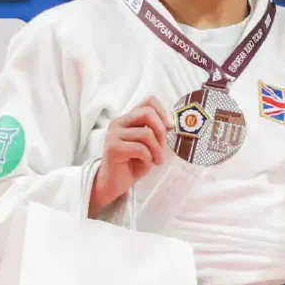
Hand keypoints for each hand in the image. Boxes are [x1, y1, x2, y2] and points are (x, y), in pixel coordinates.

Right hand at [89, 97, 170, 215]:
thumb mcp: (149, 144)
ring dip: (157, 149)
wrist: (115, 183)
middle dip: (161, 131)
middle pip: (147, 113)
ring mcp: (113, 134)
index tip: (170, 128)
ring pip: (146, 133)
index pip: (149, 101)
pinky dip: (149, 158)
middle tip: (162, 148)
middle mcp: (119, 122)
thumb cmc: (134, 162)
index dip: (163, 112)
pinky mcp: (112, 148)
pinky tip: (147, 164)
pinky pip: (140, 149)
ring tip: (156, 160)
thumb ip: (156, 131)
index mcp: (128, 118)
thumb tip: (171, 124)